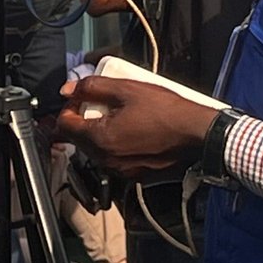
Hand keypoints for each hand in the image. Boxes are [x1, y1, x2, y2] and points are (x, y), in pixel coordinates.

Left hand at [54, 74, 220, 178]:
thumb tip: (69, 89)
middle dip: (85, 119)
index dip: (69, 107)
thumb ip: (93, 86)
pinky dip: (116, 145)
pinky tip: (135, 132)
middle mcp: (104, 160)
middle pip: (79, 138)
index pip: (64, 125)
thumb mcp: (128, 89)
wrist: (197, 136)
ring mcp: (119, 171)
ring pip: (96, 150)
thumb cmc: (167, 111)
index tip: (82, 97)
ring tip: (123, 116)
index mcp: (98, 138)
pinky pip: (114, 159)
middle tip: (105, 103)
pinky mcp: (133, 175)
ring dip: (100, 133)